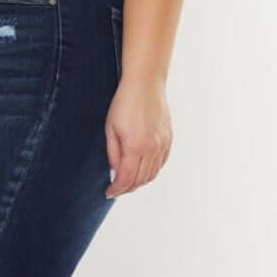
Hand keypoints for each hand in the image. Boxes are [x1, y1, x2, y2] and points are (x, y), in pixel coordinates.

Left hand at [104, 73, 171, 197]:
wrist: (145, 84)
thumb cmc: (124, 103)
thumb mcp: (110, 128)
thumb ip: (113, 154)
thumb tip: (115, 172)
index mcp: (135, 146)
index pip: (126, 178)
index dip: (116, 189)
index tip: (109, 192)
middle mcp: (152, 148)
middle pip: (140, 180)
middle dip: (127, 188)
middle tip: (116, 189)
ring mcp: (162, 144)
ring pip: (152, 174)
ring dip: (139, 182)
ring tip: (128, 182)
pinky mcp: (168, 139)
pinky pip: (161, 163)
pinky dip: (151, 172)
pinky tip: (142, 171)